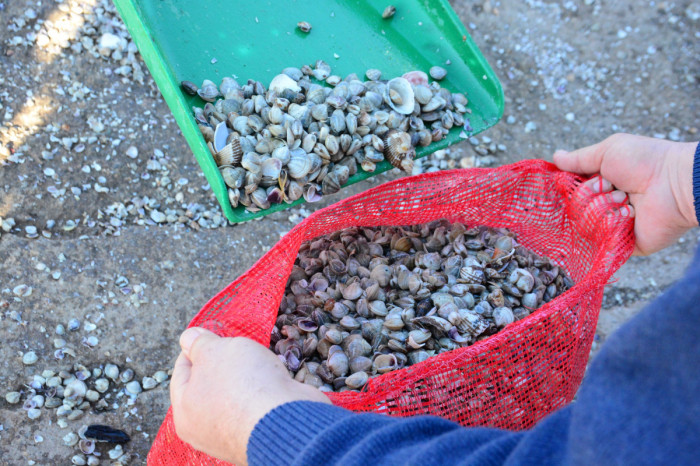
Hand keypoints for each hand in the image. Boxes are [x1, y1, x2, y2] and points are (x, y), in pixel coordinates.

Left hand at [170, 327, 330, 464]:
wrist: (286, 417)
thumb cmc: (243, 385)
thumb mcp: (214, 350)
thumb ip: (198, 342)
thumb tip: (187, 338)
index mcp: (185, 412)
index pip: (181, 372)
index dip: (194, 348)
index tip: (208, 334)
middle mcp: (205, 429)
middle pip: (208, 384)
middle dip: (223, 362)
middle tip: (234, 346)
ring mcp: (233, 434)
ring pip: (234, 394)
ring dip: (244, 375)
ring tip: (256, 360)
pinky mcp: (260, 431)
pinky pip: (255, 404)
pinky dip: (261, 389)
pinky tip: (270, 377)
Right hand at [553, 133, 698, 254]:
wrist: (675, 183)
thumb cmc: (645, 161)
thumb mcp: (607, 150)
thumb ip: (579, 158)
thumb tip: (555, 157)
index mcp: (599, 185)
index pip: (569, 193)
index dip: (571, 187)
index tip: (577, 179)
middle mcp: (602, 206)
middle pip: (573, 209)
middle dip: (591, 194)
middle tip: (615, 186)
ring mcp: (611, 227)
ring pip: (585, 225)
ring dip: (605, 207)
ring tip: (628, 199)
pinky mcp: (622, 244)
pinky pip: (601, 241)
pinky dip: (614, 224)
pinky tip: (631, 215)